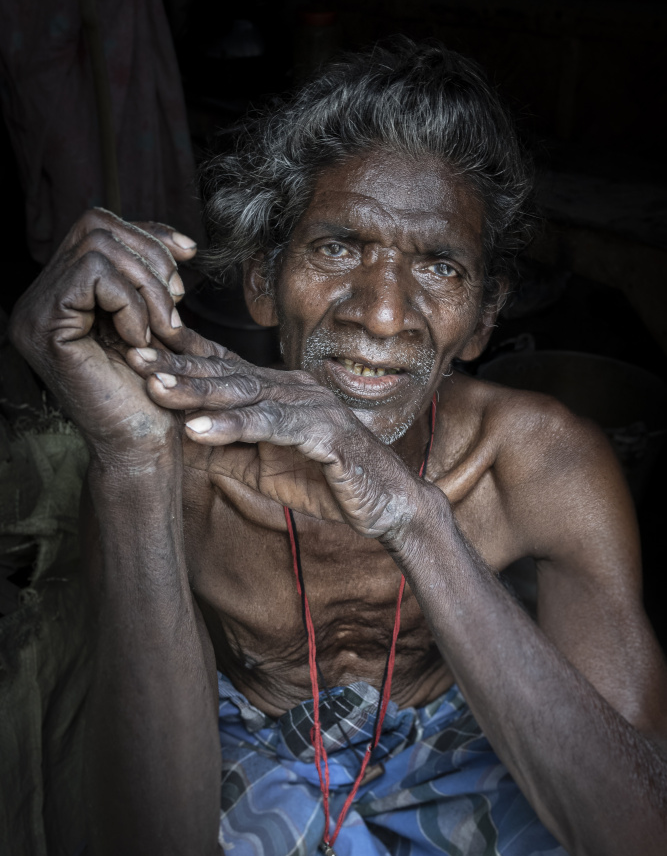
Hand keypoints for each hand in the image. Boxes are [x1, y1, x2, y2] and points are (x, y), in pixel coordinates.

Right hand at [9, 208, 205, 463]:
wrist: (144, 445)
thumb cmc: (154, 393)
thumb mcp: (156, 322)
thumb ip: (152, 281)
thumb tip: (180, 243)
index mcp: (61, 294)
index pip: (97, 227)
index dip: (148, 233)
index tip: (189, 254)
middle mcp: (37, 299)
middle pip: (96, 226)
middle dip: (151, 256)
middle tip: (176, 302)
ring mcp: (34, 312)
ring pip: (97, 246)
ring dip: (147, 284)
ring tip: (163, 327)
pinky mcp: (44, 327)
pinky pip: (95, 275)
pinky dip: (131, 301)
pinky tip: (143, 338)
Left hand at [125, 346, 423, 538]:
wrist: (385, 506)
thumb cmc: (324, 482)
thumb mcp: (260, 468)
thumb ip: (222, 449)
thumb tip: (169, 440)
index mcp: (278, 392)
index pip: (223, 368)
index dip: (180, 357)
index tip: (135, 349)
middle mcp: (294, 389)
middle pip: (228, 373)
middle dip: (177, 366)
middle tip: (133, 357)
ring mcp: (312, 407)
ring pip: (247, 393)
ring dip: (198, 390)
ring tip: (155, 388)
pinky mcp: (327, 433)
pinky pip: (274, 426)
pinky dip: (235, 426)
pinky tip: (199, 428)